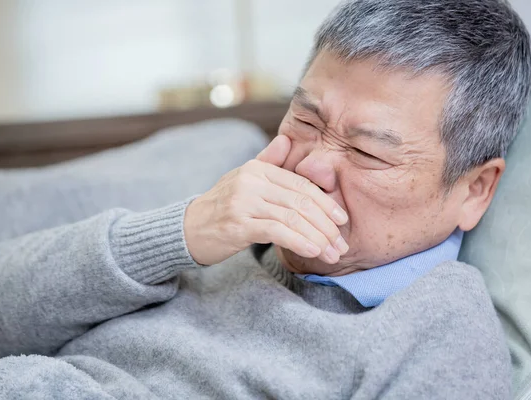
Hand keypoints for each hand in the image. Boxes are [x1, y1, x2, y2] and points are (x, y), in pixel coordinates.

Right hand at [183, 135, 348, 265]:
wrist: (188, 228)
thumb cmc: (221, 206)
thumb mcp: (244, 179)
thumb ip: (267, 161)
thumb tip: (286, 139)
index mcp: (257, 169)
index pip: (301, 185)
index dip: (326, 203)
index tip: (342, 220)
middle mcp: (251, 181)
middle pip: (301, 202)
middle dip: (326, 225)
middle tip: (341, 245)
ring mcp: (243, 202)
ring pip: (292, 217)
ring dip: (317, 238)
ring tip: (332, 254)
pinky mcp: (237, 224)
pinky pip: (276, 231)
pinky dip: (299, 241)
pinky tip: (313, 251)